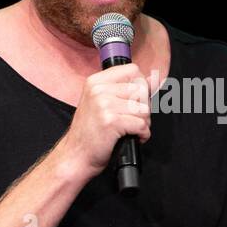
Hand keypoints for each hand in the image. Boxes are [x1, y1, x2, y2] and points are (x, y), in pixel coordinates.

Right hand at [61, 62, 151, 176]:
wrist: (75, 156)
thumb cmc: (89, 133)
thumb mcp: (100, 103)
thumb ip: (122, 90)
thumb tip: (151, 79)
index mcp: (95, 82)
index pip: (132, 70)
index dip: (141, 86)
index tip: (136, 100)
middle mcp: (98, 90)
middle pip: (141, 90)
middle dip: (144, 108)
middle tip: (134, 120)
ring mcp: (104, 104)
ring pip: (143, 109)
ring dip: (144, 123)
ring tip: (132, 129)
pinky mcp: (111, 121)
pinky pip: (141, 124)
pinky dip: (142, 134)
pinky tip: (133, 137)